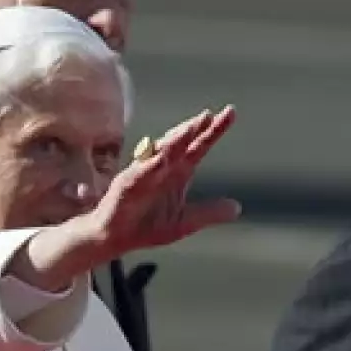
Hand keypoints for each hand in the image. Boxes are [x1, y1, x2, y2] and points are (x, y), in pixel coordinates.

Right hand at [90, 105, 240, 252]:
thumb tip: (237, 208)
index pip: (198, 146)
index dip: (213, 131)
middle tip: (208, 116)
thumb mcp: (184, 222)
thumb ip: (209, 213)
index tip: (229, 113)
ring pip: (160, 151)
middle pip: (180, 142)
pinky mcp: (126, 185)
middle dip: (193, 128)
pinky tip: (160, 160)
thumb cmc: (146, 225)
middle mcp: (162, 167)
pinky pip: (138, 172)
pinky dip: (149, 165)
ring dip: (175, 139)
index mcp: (178, 172)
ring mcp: (143, 173)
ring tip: (190, 128)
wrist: (114, 237)